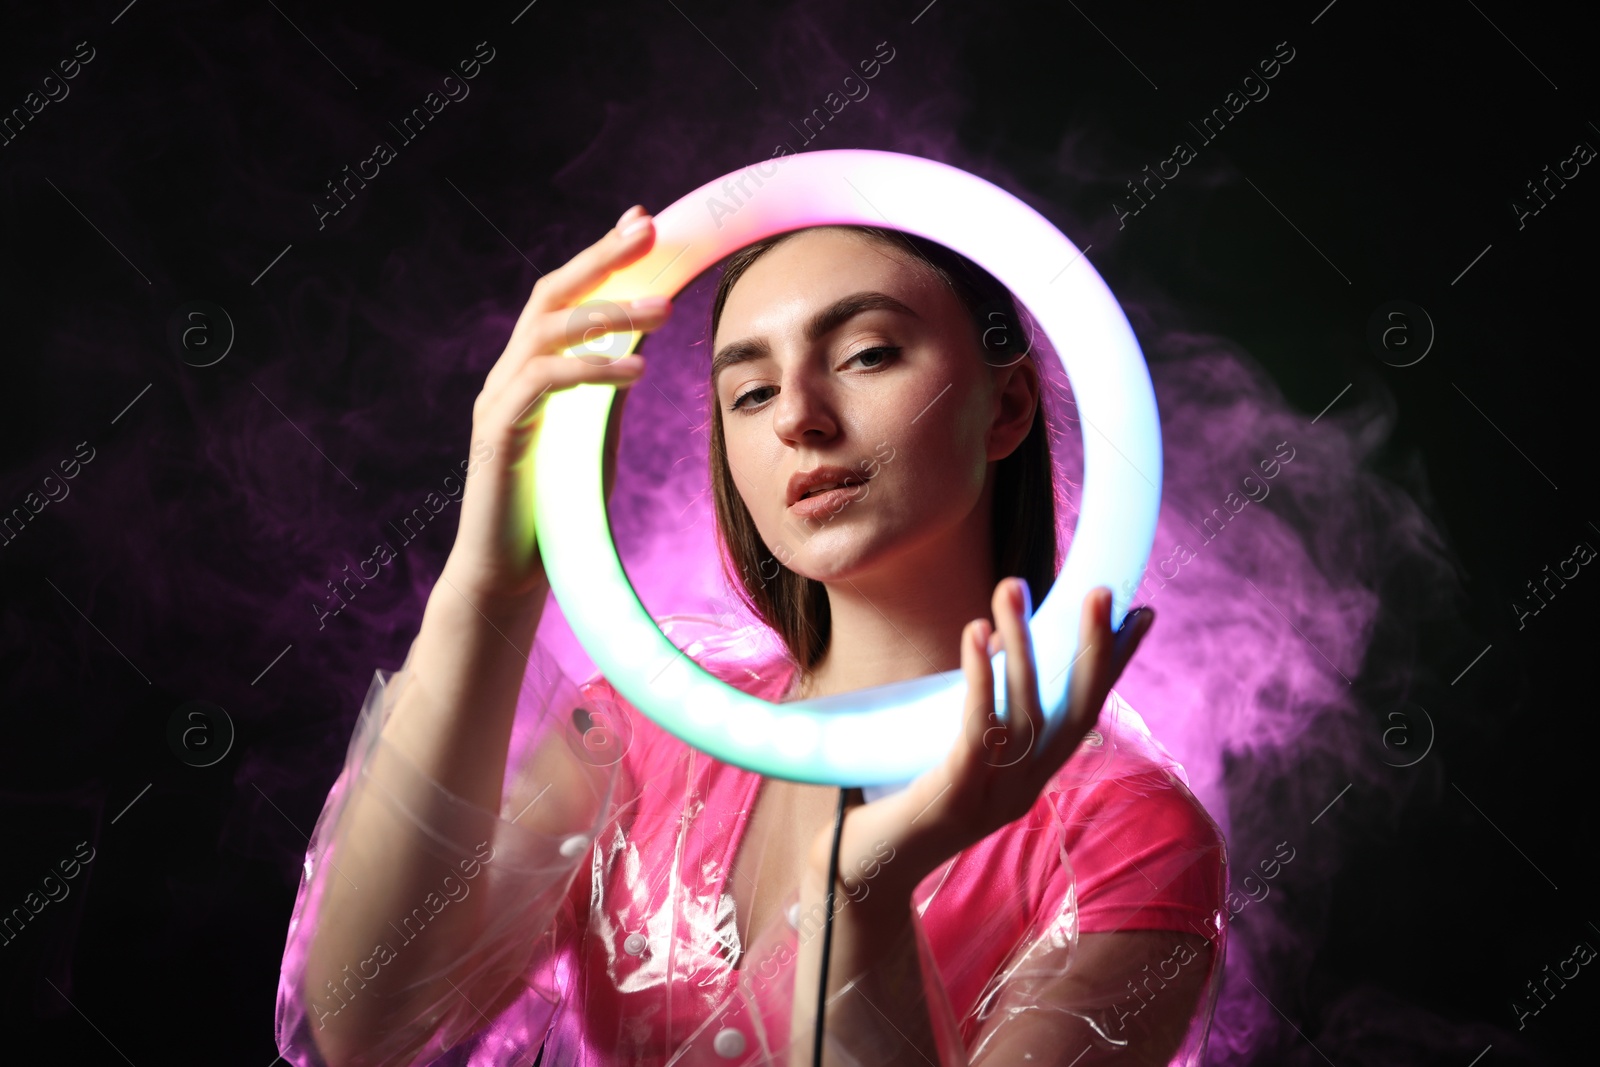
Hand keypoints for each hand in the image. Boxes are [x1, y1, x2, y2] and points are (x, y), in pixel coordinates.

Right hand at [443, 204, 671, 603]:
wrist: (510, 573)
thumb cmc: (557, 509)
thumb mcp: (594, 436)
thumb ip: (607, 390)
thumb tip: (642, 344)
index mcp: (530, 369)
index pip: (565, 297)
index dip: (602, 258)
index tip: (645, 224)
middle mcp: (508, 374)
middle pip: (550, 293)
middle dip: (601, 257)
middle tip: (650, 228)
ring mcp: (497, 401)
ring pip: (547, 331)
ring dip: (609, 314)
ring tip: (664, 309)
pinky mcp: (497, 433)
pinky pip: (544, 383)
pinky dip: (591, 369)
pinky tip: (637, 369)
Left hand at [806, 581, 1155, 907]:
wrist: (864, 871)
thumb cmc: (902, 802)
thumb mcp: (956, 757)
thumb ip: (982, 718)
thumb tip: (989, 644)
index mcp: (1032, 778)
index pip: (1085, 713)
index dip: (1115, 666)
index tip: (1142, 612)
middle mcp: (1024, 789)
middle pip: (1074, 713)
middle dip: (1092, 650)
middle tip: (1101, 591)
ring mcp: (993, 798)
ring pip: (1025, 714)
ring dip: (1022, 646)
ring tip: (1011, 590)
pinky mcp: (955, 798)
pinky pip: (979, 731)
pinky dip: (981, 678)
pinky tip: (976, 633)